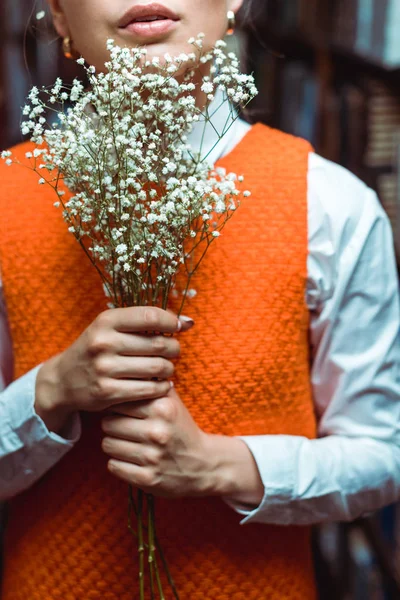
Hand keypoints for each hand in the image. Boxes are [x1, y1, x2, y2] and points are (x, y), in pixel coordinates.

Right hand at [35, 307, 192, 432]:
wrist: (63, 380)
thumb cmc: (96, 349)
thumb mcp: (110, 327)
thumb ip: (144, 322)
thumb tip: (187, 322)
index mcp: (106, 321)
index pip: (150, 316)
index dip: (171, 321)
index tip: (179, 327)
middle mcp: (104, 342)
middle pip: (158, 344)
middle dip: (173, 348)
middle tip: (174, 351)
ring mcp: (105, 368)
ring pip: (157, 368)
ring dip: (169, 368)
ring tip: (167, 368)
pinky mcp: (108, 392)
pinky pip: (149, 389)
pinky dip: (162, 387)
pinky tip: (162, 384)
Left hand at [101, 387, 264, 504]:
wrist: (204, 465)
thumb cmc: (181, 429)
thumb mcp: (172, 403)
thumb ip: (152, 385)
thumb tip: (128, 366)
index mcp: (163, 408)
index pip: (119, 401)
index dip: (118, 406)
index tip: (125, 410)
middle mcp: (157, 432)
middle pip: (108, 423)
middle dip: (114, 425)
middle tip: (125, 428)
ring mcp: (152, 457)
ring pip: (107, 444)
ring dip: (114, 444)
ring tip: (128, 443)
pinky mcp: (147, 479)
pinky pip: (113, 465)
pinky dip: (119, 463)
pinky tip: (132, 460)